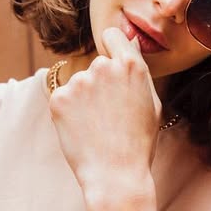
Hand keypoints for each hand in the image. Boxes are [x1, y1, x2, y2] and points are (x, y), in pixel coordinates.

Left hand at [47, 27, 161, 192]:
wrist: (116, 175)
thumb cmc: (139, 143)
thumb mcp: (151, 102)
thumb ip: (137, 69)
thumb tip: (130, 41)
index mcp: (130, 65)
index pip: (112, 35)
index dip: (112, 49)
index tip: (113, 68)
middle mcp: (102, 67)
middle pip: (97, 64)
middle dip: (100, 83)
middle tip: (110, 114)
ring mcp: (78, 82)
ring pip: (79, 83)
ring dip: (84, 99)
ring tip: (97, 127)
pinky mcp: (58, 99)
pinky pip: (63, 98)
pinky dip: (69, 113)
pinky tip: (82, 131)